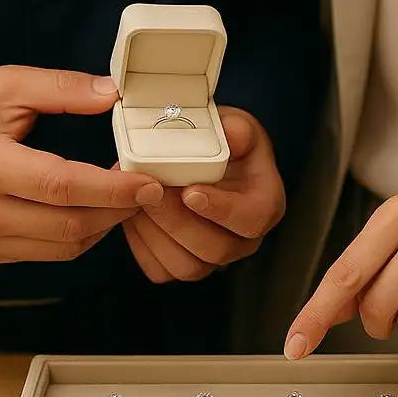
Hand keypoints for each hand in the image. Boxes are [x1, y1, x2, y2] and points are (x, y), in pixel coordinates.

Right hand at [0, 65, 163, 263]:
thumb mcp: (6, 85)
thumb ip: (61, 87)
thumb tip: (112, 95)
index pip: (62, 185)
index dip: (112, 188)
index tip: (148, 183)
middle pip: (71, 224)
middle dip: (118, 210)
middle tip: (146, 190)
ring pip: (66, 247)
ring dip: (104, 226)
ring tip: (122, 199)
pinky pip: (49, 254)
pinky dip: (79, 237)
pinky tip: (92, 212)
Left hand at [122, 106, 285, 281]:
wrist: (201, 159)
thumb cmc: (224, 144)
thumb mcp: (236, 127)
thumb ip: (237, 131)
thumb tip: (232, 136)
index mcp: (264, 205)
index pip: (253, 219)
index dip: (222, 210)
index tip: (190, 192)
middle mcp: (243, 239)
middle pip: (217, 250)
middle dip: (178, 222)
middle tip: (152, 193)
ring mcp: (213, 258)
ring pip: (188, 267)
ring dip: (156, 235)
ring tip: (137, 202)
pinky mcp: (184, 264)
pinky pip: (161, 270)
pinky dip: (142, 245)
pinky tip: (133, 215)